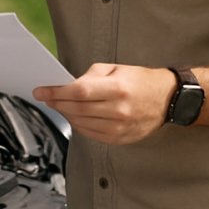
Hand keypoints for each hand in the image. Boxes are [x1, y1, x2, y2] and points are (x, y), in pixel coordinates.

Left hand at [33, 64, 177, 144]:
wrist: (167, 99)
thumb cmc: (140, 81)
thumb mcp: (116, 69)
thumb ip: (90, 76)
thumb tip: (67, 86)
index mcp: (118, 89)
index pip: (79, 91)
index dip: (56, 92)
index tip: (41, 91)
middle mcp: (119, 110)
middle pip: (77, 109)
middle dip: (57, 103)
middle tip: (46, 98)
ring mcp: (120, 128)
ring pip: (81, 123)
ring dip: (65, 114)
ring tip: (59, 105)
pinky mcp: (120, 139)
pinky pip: (90, 134)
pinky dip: (78, 125)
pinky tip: (75, 116)